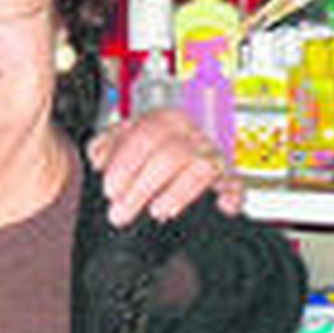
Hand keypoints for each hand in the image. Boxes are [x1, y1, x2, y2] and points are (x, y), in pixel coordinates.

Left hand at [86, 107, 244, 226]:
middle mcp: (191, 134)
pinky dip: (231, 196)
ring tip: (157, 212)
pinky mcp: (230, 178)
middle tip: (120, 213)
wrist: (185, 160)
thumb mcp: (124, 141)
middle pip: (170, 154)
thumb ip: (108, 145)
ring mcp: (212, 155)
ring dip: (176, 193)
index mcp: (164, 120)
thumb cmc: (149, 149)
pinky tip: (222, 207)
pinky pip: (236, 185)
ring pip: (200, 168)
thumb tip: (97, 158)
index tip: (109, 190)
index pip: (145, 135)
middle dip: (142, 187)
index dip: (124, 164)